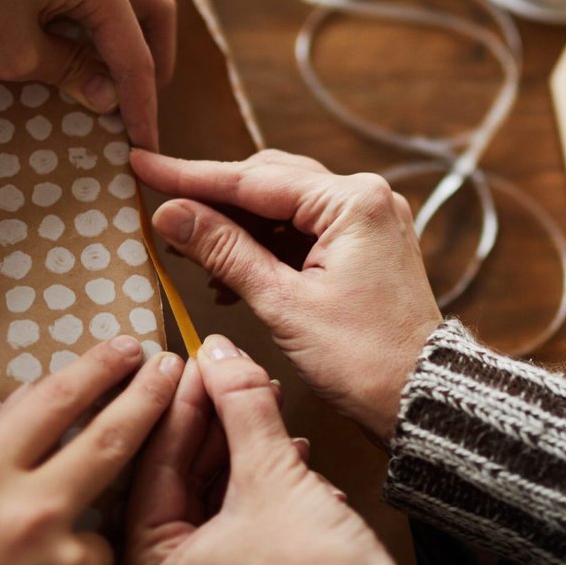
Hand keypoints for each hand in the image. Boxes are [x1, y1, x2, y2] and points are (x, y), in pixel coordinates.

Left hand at [122, 335, 426, 564]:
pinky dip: (264, 484)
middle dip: (219, 425)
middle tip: (233, 376)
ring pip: (214, 496)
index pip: (156, 465)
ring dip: (248, 449)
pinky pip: (238, 519)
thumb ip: (243, 408)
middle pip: (183, 479)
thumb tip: (221, 355)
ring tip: (272, 409)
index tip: (197, 362)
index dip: (183, 405)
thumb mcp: (272, 476)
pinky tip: (295, 456)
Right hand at [132, 149, 442, 444]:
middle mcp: (366, 198)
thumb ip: (224, 251)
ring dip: (238, 226)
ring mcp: (370, 221)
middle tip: (161, 210)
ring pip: (285, 206)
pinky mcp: (367, 246)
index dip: (190, 176)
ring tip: (188, 248)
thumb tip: (171, 214)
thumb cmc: (364, 359)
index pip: (254, 179)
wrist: (421, 399)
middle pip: (270, 183)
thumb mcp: (282, 304)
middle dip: (214, 199)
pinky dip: (266, 246)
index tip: (144, 165)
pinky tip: (230, 272)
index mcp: (353, 202)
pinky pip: (305, 231)